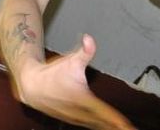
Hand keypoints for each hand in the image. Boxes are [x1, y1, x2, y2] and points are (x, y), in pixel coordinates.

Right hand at [14, 34, 135, 129]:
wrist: (32, 87)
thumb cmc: (53, 74)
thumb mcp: (70, 61)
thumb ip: (85, 51)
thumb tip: (90, 38)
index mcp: (83, 100)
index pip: (105, 113)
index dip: (118, 121)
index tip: (128, 127)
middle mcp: (81, 113)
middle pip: (104, 124)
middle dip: (118, 128)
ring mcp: (76, 118)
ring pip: (97, 126)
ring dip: (109, 128)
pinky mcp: (73, 119)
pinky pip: (91, 125)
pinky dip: (101, 127)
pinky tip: (109, 128)